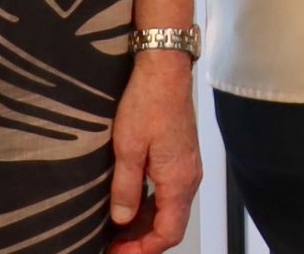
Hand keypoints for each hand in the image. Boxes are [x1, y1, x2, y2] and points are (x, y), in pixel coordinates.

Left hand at [107, 51, 202, 253]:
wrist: (165, 68)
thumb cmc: (149, 101)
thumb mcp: (128, 148)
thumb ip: (126, 188)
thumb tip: (122, 218)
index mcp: (178, 180)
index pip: (168, 233)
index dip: (143, 250)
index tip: (119, 253)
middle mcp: (189, 176)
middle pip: (171, 225)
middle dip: (143, 241)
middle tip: (114, 246)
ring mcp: (187, 165)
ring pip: (170, 209)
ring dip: (146, 224)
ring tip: (118, 230)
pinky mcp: (182, 155)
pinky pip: (169, 192)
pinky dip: (151, 206)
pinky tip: (131, 203)